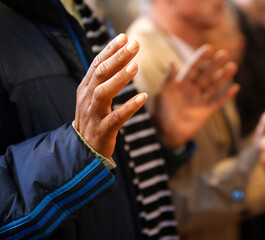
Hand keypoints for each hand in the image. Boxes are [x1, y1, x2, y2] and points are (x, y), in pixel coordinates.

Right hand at [74, 34, 146, 157]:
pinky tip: (142, 98)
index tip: (124, 37)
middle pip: (101, 73)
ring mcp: (94, 114)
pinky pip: (116, 117)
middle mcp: (87, 98)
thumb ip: (104, 79)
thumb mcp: (94, 96)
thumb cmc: (93, 118)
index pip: (97, 64)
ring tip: (135, 66)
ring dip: (119, 78)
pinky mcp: (103, 130)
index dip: (110, 49)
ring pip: (104, 92)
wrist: (84, 148)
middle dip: (117, 57)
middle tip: (134, 44)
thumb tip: (119, 58)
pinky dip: (129, 107)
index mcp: (86, 88)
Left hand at [154, 45, 239, 148]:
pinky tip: (235, 87)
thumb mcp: (163, 94)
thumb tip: (172, 62)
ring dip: (223, 77)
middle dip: (214, 65)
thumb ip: (169, 79)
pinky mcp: (206, 112)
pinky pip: (218, 102)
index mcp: (181, 84)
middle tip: (224, 54)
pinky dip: (226, 95)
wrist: (166, 133)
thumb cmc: (161, 112)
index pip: (192, 68)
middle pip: (205, 75)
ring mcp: (199, 101)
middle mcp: (192, 90)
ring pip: (214, 86)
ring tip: (232, 66)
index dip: (200, 59)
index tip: (209, 48)